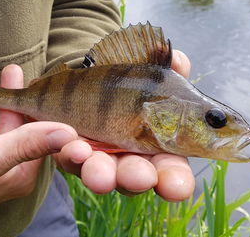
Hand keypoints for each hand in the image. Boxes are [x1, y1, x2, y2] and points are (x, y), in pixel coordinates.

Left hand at [54, 50, 194, 199]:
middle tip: (139, 177)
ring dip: (99, 171)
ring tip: (96, 168)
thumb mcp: (154, 70)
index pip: (172, 173)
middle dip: (136, 178)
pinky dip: (70, 149)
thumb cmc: (131, 81)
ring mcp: (98, 159)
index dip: (176, 182)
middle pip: (135, 179)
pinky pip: (69, 155)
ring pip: (99, 172)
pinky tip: (71, 140)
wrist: (88, 76)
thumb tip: (179, 61)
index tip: (176, 187)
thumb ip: (172, 66)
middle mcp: (130, 160)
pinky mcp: (70, 151)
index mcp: (160, 149)